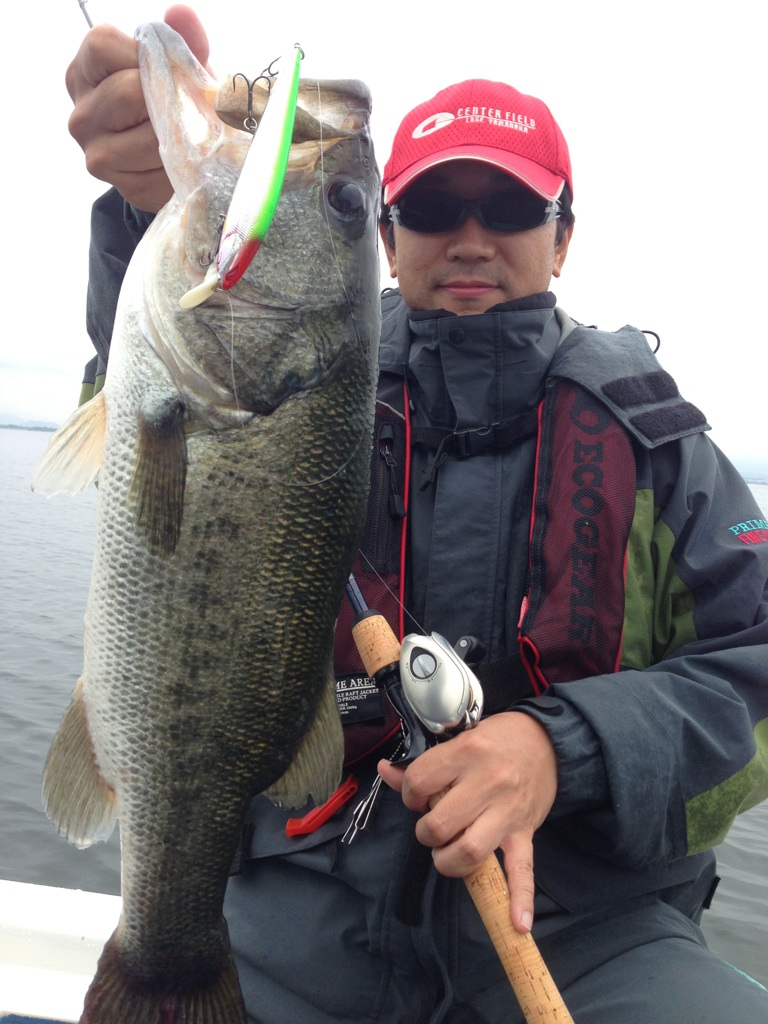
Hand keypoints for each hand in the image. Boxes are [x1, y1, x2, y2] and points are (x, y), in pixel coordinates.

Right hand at [65, 5, 209, 210]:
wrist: (177, 157)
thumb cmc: (172, 100)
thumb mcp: (176, 65)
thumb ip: (181, 40)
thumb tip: (181, 14)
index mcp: (84, 72)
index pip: (102, 46)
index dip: (142, 55)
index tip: (164, 69)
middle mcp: (81, 114)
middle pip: (128, 92)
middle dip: (167, 98)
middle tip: (187, 107)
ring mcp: (97, 154)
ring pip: (149, 137)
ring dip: (180, 137)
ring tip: (189, 136)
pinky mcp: (124, 187)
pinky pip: (163, 171)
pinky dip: (183, 166)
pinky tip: (184, 161)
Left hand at [378, 711, 556, 932]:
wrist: (546, 740)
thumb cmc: (496, 739)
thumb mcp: (458, 740)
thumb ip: (421, 764)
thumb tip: (385, 772)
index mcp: (466, 753)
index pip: (420, 783)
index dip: (411, 795)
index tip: (420, 797)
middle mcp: (487, 782)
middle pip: (440, 824)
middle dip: (426, 833)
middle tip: (432, 827)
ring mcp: (507, 811)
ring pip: (470, 851)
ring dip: (449, 861)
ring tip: (447, 853)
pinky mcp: (525, 832)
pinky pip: (523, 870)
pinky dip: (520, 898)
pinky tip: (518, 922)